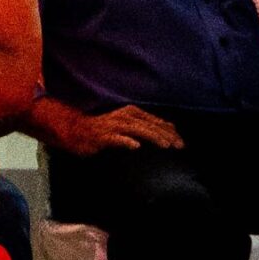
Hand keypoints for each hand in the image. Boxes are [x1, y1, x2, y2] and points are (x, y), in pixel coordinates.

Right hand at [46, 101, 183, 156]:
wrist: (76, 131)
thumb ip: (147, 126)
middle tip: (180, 146)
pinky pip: (116, 138)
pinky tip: (135, 147)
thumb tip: (170, 128)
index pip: (156, 121)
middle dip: (167, 136)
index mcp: (131, 113)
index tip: (182, 143)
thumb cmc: (103, 130)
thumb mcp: (128, 125)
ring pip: (137, 130)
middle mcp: (124, 116)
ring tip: (165, 146)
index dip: (170, 132)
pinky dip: (126, 141)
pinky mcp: (103, 136)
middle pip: (150, 125)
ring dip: (152, 137)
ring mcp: (113, 125)